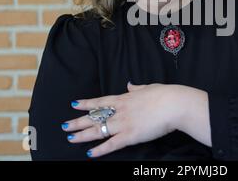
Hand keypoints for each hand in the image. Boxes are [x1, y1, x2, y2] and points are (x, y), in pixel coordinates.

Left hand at [61, 82, 182, 157]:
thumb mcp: (148, 87)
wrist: (174, 104)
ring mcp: (124, 123)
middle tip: (64, 125)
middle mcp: (120, 111)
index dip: (87, 104)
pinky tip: (90, 153)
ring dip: (83, 135)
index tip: (75, 104)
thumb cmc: (164, 94)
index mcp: (124, 98)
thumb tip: (130, 84)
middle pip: (94, 117)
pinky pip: (112, 144)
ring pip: (98, 130)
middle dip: (78, 121)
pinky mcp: (130, 136)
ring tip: (70, 137)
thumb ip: (137, 88)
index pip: (101, 102)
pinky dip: (100, 150)